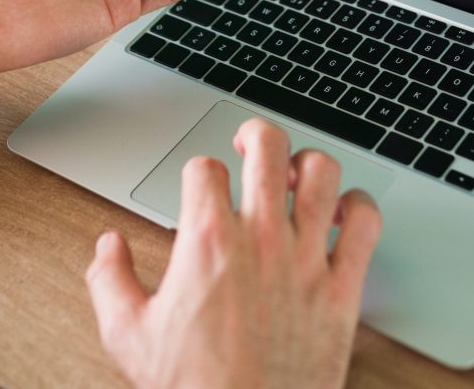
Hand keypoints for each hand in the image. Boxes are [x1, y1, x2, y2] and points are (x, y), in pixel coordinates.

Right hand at [86, 119, 381, 388]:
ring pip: (323, 172)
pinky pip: (366, 223)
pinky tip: (344, 211)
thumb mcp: (129, 337)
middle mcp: (262, 238)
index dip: (199, 171)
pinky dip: (360, 206)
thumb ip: (110, 281)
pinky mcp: (342, 285)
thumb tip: (107, 246)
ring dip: (309, 164)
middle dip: (255, 134)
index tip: (202, 186)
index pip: (204, 169)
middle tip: (251, 143)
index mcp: (208, 242)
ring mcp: (307, 257)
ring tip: (297, 175)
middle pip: (269, 147)